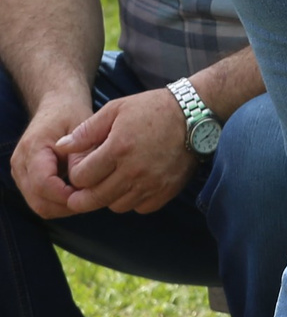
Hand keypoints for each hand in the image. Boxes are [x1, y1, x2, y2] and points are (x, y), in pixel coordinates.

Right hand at [10, 92, 93, 220]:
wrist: (56, 106)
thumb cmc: (71, 115)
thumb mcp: (82, 129)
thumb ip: (82, 156)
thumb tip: (83, 184)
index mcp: (33, 149)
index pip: (43, 185)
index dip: (68, 196)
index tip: (92, 193)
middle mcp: (20, 163)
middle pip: (39, 202)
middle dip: (68, 206)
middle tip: (94, 198)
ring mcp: (20, 172)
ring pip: (39, 205)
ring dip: (64, 206)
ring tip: (88, 195)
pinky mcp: (25, 178)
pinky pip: (40, 200)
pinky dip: (60, 202)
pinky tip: (79, 192)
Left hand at [56, 89, 195, 215]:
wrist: (194, 115)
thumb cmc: (152, 109)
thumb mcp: (115, 110)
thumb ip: (85, 131)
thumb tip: (62, 147)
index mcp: (118, 149)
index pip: (82, 178)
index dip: (76, 176)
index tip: (80, 170)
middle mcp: (134, 170)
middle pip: (96, 198)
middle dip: (83, 197)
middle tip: (79, 194)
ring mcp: (152, 183)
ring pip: (117, 206)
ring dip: (109, 198)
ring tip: (111, 185)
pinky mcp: (167, 190)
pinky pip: (141, 208)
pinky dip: (133, 201)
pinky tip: (133, 187)